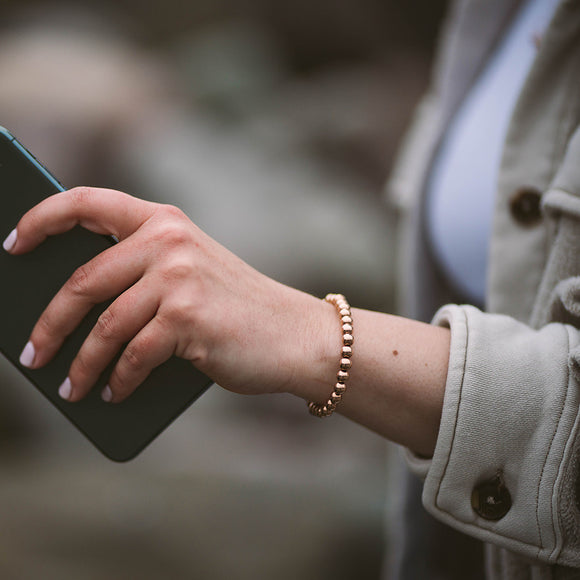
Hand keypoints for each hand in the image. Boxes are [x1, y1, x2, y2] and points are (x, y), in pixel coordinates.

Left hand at [4, 187, 337, 402]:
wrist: (295, 334)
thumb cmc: (236, 310)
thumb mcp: (189, 277)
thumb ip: (140, 280)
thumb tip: (71, 317)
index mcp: (164, 222)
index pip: (88, 202)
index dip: (42, 219)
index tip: (12, 246)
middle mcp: (168, 241)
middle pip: (83, 281)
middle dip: (50, 324)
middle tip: (31, 354)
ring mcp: (179, 277)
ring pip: (105, 326)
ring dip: (80, 365)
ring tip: (70, 390)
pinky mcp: (188, 317)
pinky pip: (133, 355)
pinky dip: (118, 379)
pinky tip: (113, 393)